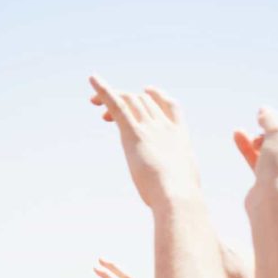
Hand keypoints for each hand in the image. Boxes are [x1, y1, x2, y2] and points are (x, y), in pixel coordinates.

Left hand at [89, 76, 201, 207]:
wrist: (178, 196)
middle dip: (126, 99)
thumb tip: (181, 193)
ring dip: (110, 96)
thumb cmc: (182, 198)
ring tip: (93, 102)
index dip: (157, 96)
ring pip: (129, 100)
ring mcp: (150, 128)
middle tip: (106, 114)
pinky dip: (104, 89)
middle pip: (144, 101)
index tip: (146, 91)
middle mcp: (165, 127)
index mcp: (181, 137)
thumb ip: (180, 180)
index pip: (171, 106)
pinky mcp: (133, 132)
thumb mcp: (184, 184)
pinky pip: (116, 103)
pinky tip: (92, 79)